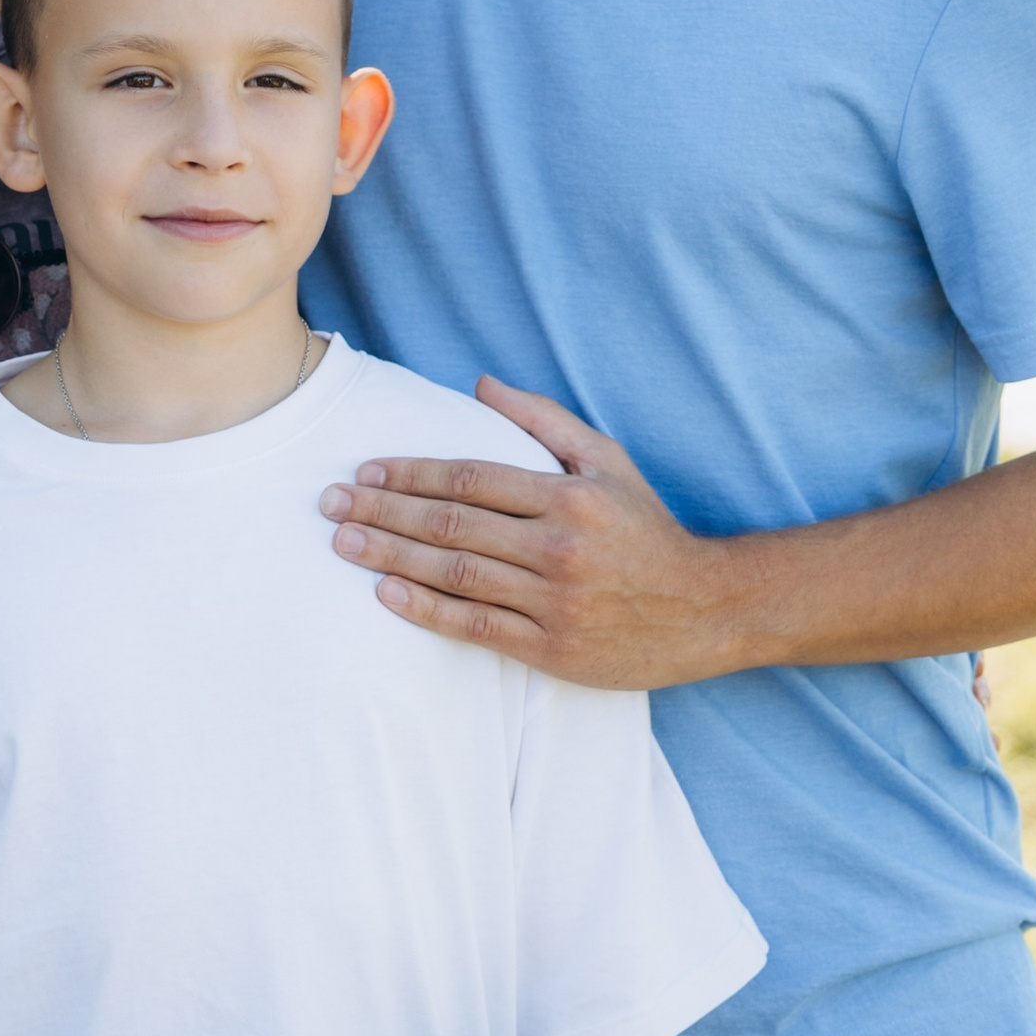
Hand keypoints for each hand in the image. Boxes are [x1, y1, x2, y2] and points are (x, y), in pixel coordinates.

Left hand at [319, 377, 753, 688]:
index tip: (364, 470)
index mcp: (569, 496)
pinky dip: (426, 610)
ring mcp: (554, 602)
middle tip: (329, 504)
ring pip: (456, 575)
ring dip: (390, 557)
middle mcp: (559, 548)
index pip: (471, 478)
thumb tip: (480, 385)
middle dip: (382, 511)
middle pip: (451, 524)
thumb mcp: (608, 460)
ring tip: (343, 544)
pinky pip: (475, 627)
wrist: (705, 609)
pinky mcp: (553, 649)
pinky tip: (386, 594)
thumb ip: (544, 420)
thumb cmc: (647, 529)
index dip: (410, 472)